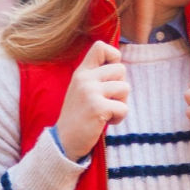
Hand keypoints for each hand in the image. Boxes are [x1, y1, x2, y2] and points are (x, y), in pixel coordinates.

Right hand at [56, 41, 129, 160]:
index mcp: (81, 72)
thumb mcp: (82, 91)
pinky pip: (124, 108)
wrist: (64, 142)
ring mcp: (91, 92)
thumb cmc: (78, 118)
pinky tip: (106, 122)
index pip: (101, 47)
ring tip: (107, 113)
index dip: (114, 57)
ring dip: (121, 103)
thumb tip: (121, 69)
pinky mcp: (98, 108)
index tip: (112, 75)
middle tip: (109, 102)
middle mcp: (85, 78)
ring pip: (125, 88)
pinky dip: (119, 118)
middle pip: (121, 69)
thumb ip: (96, 78)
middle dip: (121, 87)